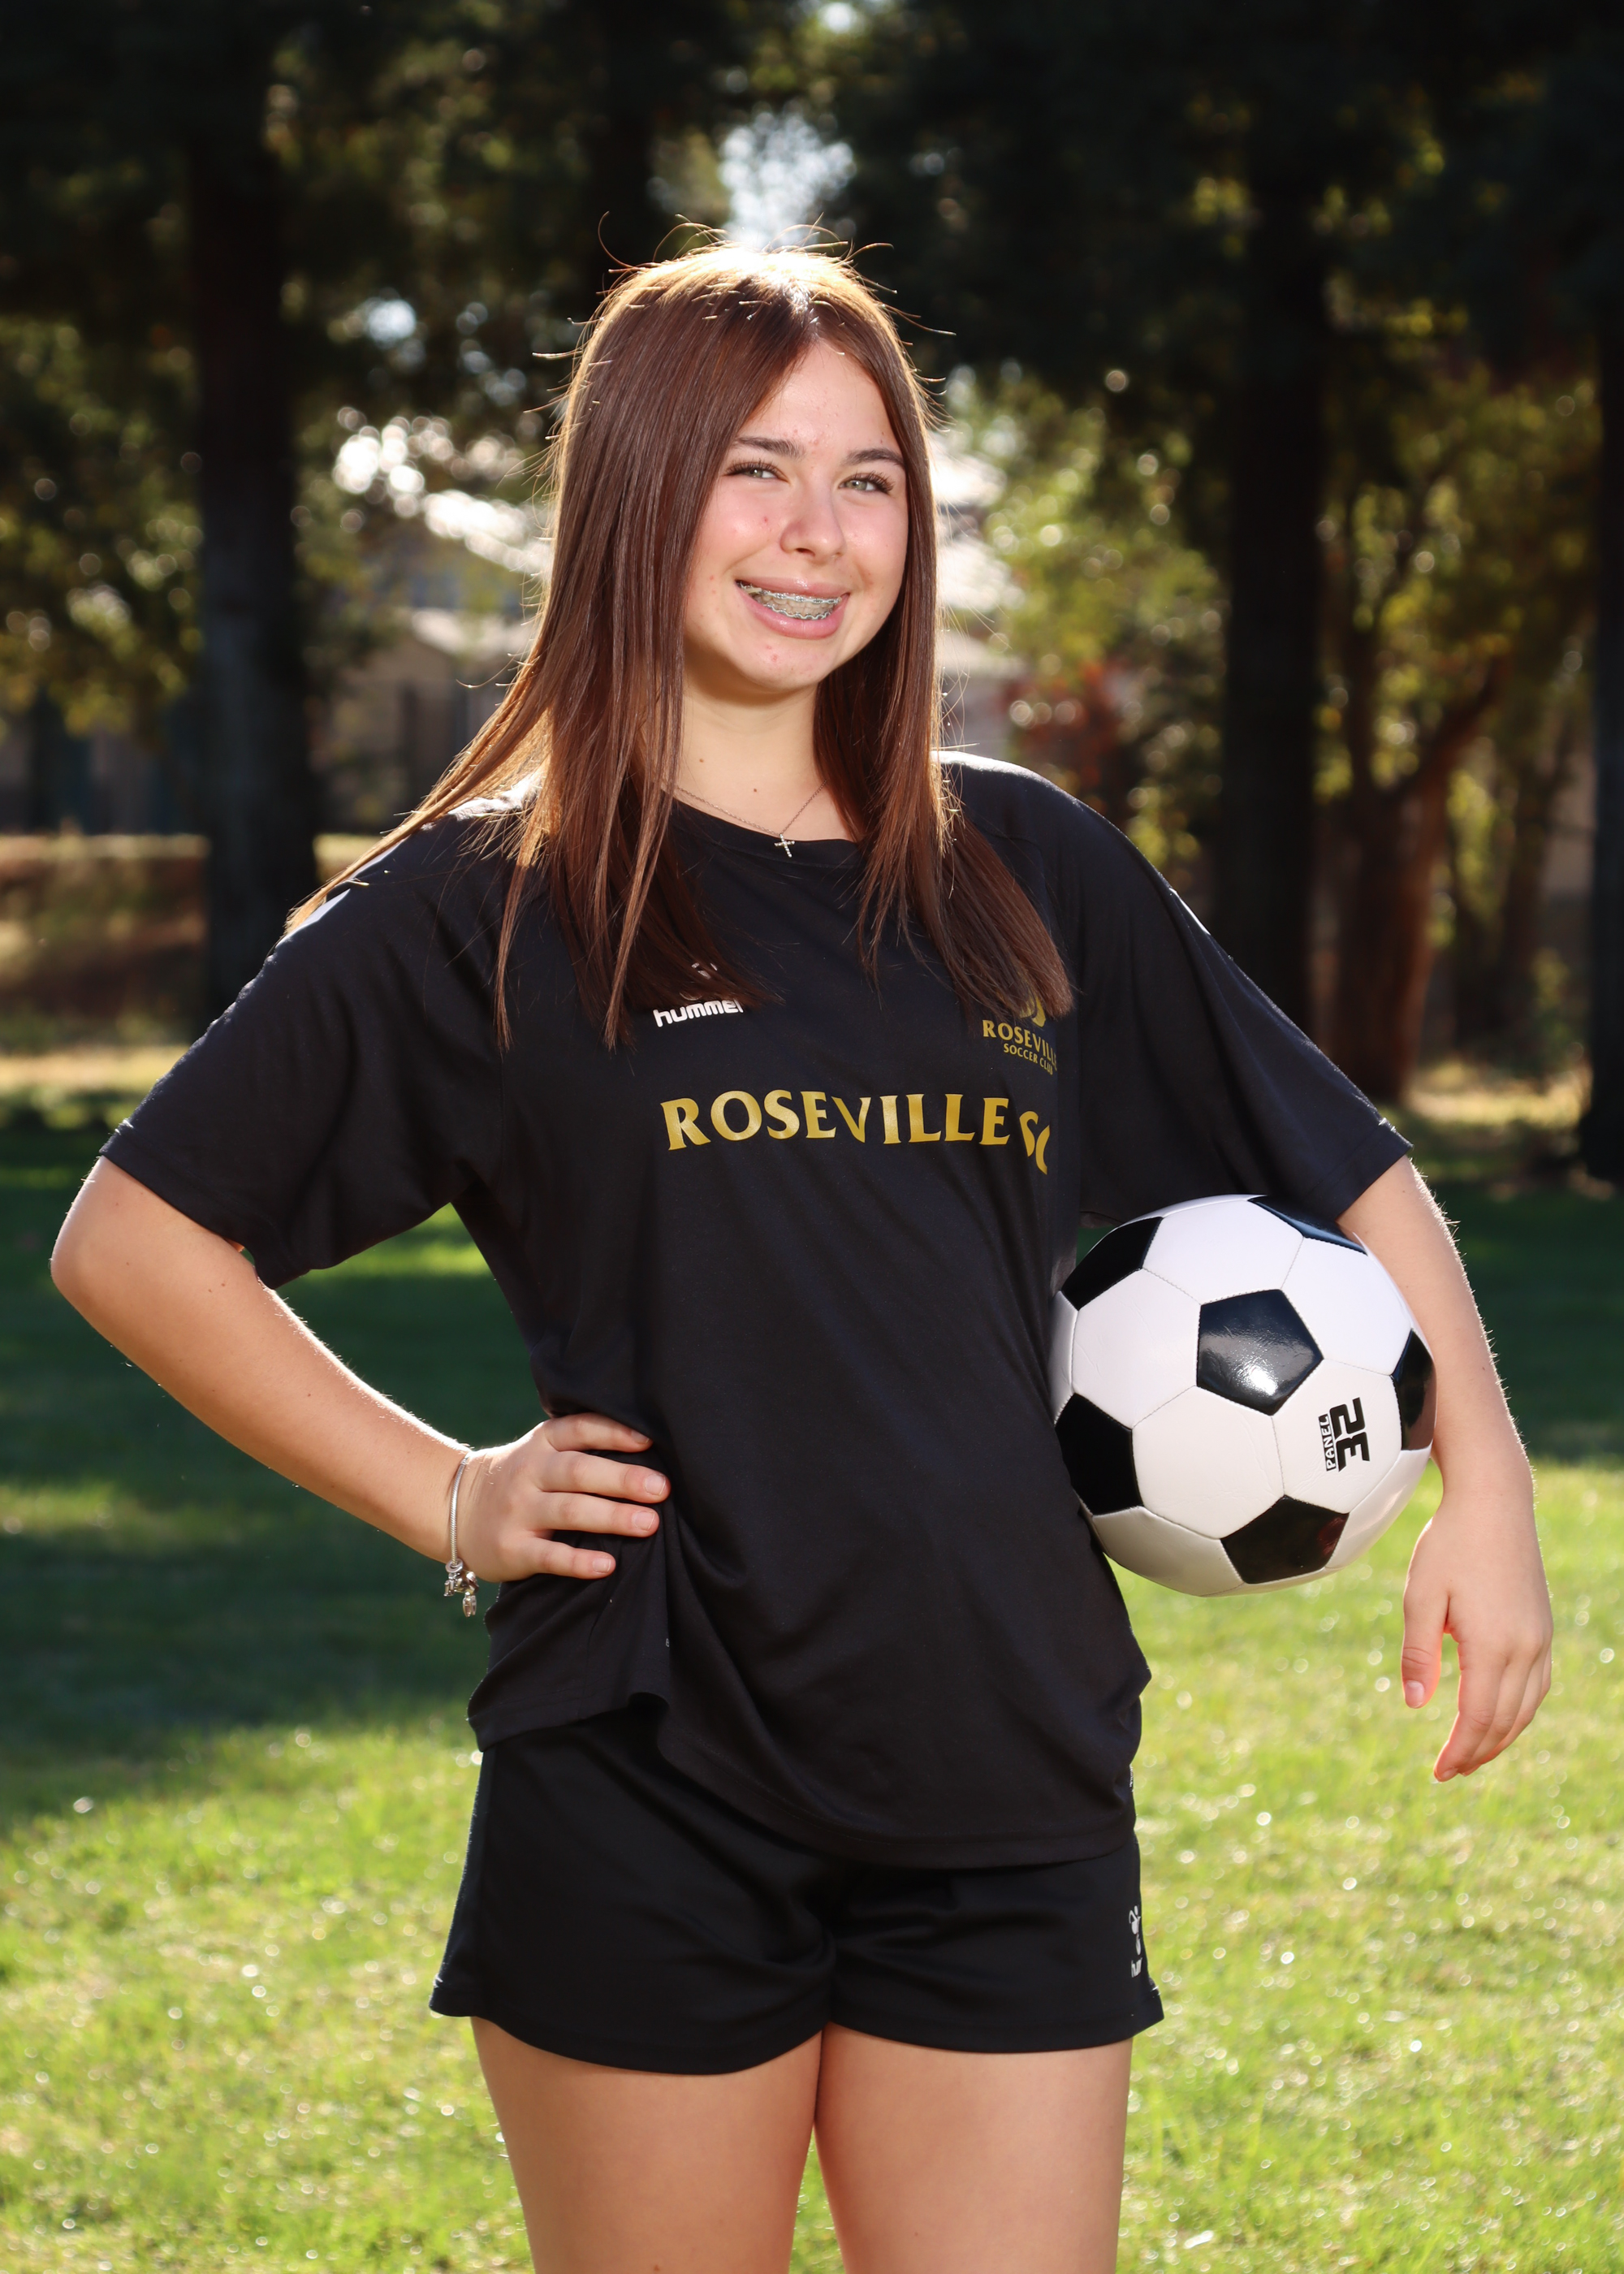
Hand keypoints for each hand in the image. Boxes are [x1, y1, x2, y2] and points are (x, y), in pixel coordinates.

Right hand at [454, 1414, 667, 1582]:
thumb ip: (583, 1448)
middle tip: (662, 1489)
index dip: (614, 1432)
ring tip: (649, 1524)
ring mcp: (518, 1511)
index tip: (649, 1441)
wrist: (455, 1507)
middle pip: (579, 1472)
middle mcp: (529, 1473)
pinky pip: (548, 1556)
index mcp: (542, 1443)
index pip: (580, 1429)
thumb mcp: (541, 1451)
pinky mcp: (511, 1548)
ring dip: (612, 1517)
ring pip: (569, 1511)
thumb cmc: (522, 1478)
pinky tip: (607, 1565)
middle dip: (623, 1479)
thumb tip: (651, 1451)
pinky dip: (578, 1562)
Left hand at [1400, 1463, 1551, 1779]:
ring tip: (1471, 1754)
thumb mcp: (1420, 1596)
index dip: (1461, 1751)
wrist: (1495, 1504)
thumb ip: (1418, 1652)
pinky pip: (1536, 1687)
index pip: (1479, 1718)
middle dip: (1478, 1752)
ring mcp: (1540, 1639)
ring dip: (1501, 1737)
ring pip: (1527, 1709)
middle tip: (1449, 1773)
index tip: (1439, 1773)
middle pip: (1506, 1721)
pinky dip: (1518, 1712)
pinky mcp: (1542, 1628)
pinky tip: (1498, 1716)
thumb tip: (1415, 1705)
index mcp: (1493, 1645)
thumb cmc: (1450, 1545)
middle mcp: (1526, 1649)